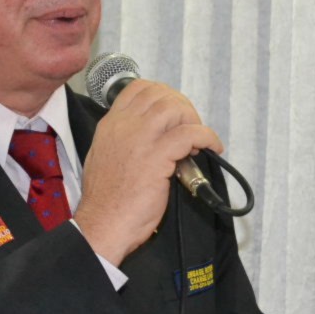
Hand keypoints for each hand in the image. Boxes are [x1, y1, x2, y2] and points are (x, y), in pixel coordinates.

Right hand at [75, 80, 222, 263]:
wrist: (103, 224)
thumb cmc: (106, 200)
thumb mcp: (105, 157)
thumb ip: (125, 140)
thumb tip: (153, 136)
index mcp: (111, 125)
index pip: (139, 89)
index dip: (163, 95)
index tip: (174, 112)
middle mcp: (124, 126)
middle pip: (161, 95)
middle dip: (182, 107)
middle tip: (190, 127)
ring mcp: (141, 140)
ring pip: (175, 109)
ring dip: (193, 120)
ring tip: (198, 139)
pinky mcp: (158, 157)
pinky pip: (191, 134)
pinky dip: (207, 137)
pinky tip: (211, 148)